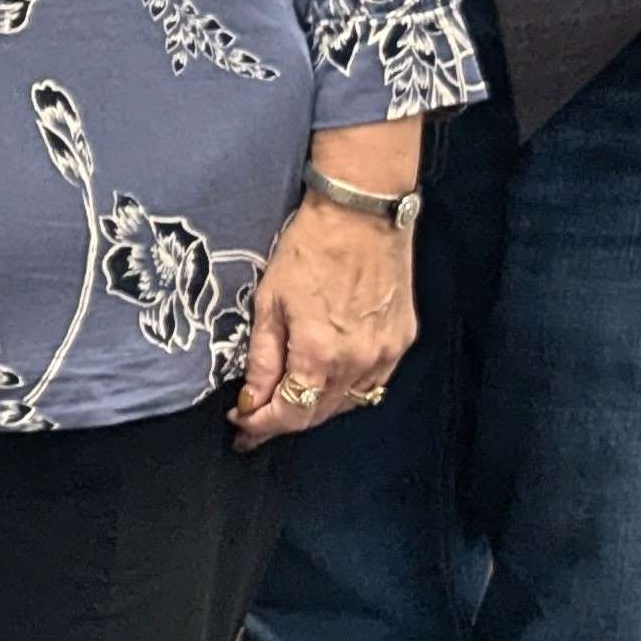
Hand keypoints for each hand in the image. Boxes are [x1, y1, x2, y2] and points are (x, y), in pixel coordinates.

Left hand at [235, 196, 417, 444]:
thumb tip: (250, 401)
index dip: (261, 425)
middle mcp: (358, 363)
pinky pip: (370, 383)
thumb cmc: (309, 250)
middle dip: (283, 421)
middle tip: (254, 421)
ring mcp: (386, 355)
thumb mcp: (269, 302)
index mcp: (320, 354)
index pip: (290, 413)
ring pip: (346, 403)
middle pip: (318, 414)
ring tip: (285, 401)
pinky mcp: (402, 342)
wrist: (362, 215)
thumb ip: (262, 359)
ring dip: (314, 408)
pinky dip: (344, 390)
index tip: (239, 425)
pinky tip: (324, 381)